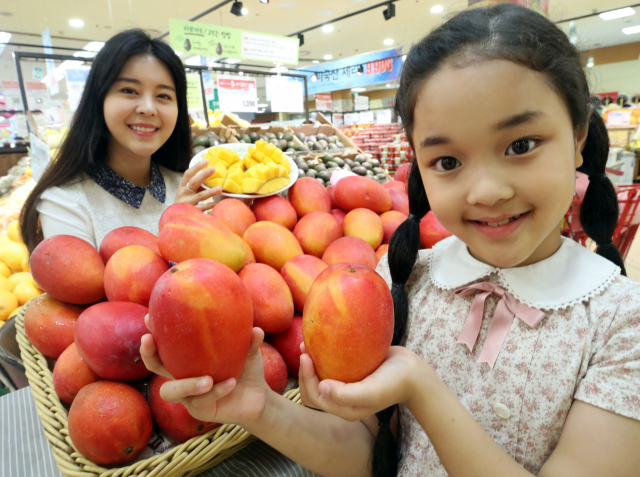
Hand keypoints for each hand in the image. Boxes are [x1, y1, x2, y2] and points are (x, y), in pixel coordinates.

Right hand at [140, 315, 270, 427]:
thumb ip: (249, 341)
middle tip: (149, 340)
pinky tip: (231, 383)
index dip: (154, 332)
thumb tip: (255, 328)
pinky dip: (216, 392)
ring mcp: (189, 395)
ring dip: (186, 384)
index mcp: (188, 358)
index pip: (165, 345)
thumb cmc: (246, 369)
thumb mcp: (249, 352)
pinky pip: (201, 402)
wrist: (258, 397)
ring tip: (207, 379)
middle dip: (148, 354)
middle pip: (154, 366)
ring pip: (171, 391)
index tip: (148, 317)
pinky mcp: (199, 410)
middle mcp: (183, 375)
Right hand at [174, 159, 222, 210]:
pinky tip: (215, 204)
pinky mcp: (191, 212)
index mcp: (182, 186)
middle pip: (194, 182)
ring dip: (210, 192)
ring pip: (200, 196)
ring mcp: (187, 203)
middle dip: (204, 175)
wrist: (175, 218)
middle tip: (213, 168)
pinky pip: (201, 208)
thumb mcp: (188, 192)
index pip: (188, 174)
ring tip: (219, 188)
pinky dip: (208, 206)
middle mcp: (184, 193)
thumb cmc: (185, 202)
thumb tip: (211, 173)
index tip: (206, 161)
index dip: (196, 167)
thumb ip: (197, 185)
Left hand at [298, 343, 422, 421]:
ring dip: (311, 363)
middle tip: (305, 349)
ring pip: (319, 377)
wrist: (414, 372)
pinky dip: (323, 356)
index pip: (314, 397)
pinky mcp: (352, 372)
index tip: (307, 356)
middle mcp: (343, 399)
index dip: (306, 378)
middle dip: (304, 372)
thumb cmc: (394, 382)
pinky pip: (331, 366)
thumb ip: (346, 395)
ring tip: (308, 344)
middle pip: (312, 389)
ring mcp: (347, 386)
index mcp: (344, 409)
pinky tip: (322, 342)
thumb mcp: (372, 391)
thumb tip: (322, 387)